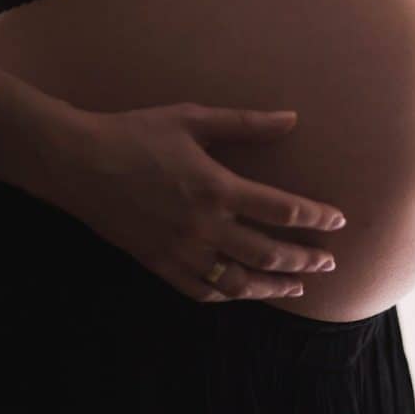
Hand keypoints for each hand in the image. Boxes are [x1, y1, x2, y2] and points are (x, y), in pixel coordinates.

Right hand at [39, 102, 347, 302]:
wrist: (76, 162)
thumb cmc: (136, 133)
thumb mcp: (193, 119)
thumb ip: (246, 123)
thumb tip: (292, 118)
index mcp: (217, 188)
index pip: (283, 210)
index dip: (316, 218)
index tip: (338, 221)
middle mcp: (203, 227)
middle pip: (269, 253)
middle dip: (306, 260)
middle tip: (330, 262)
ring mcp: (180, 251)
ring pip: (239, 281)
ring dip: (274, 286)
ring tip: (299, 287)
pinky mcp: (158, 263)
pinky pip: (201, 290)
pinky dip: (229, 295)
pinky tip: (244, 293)